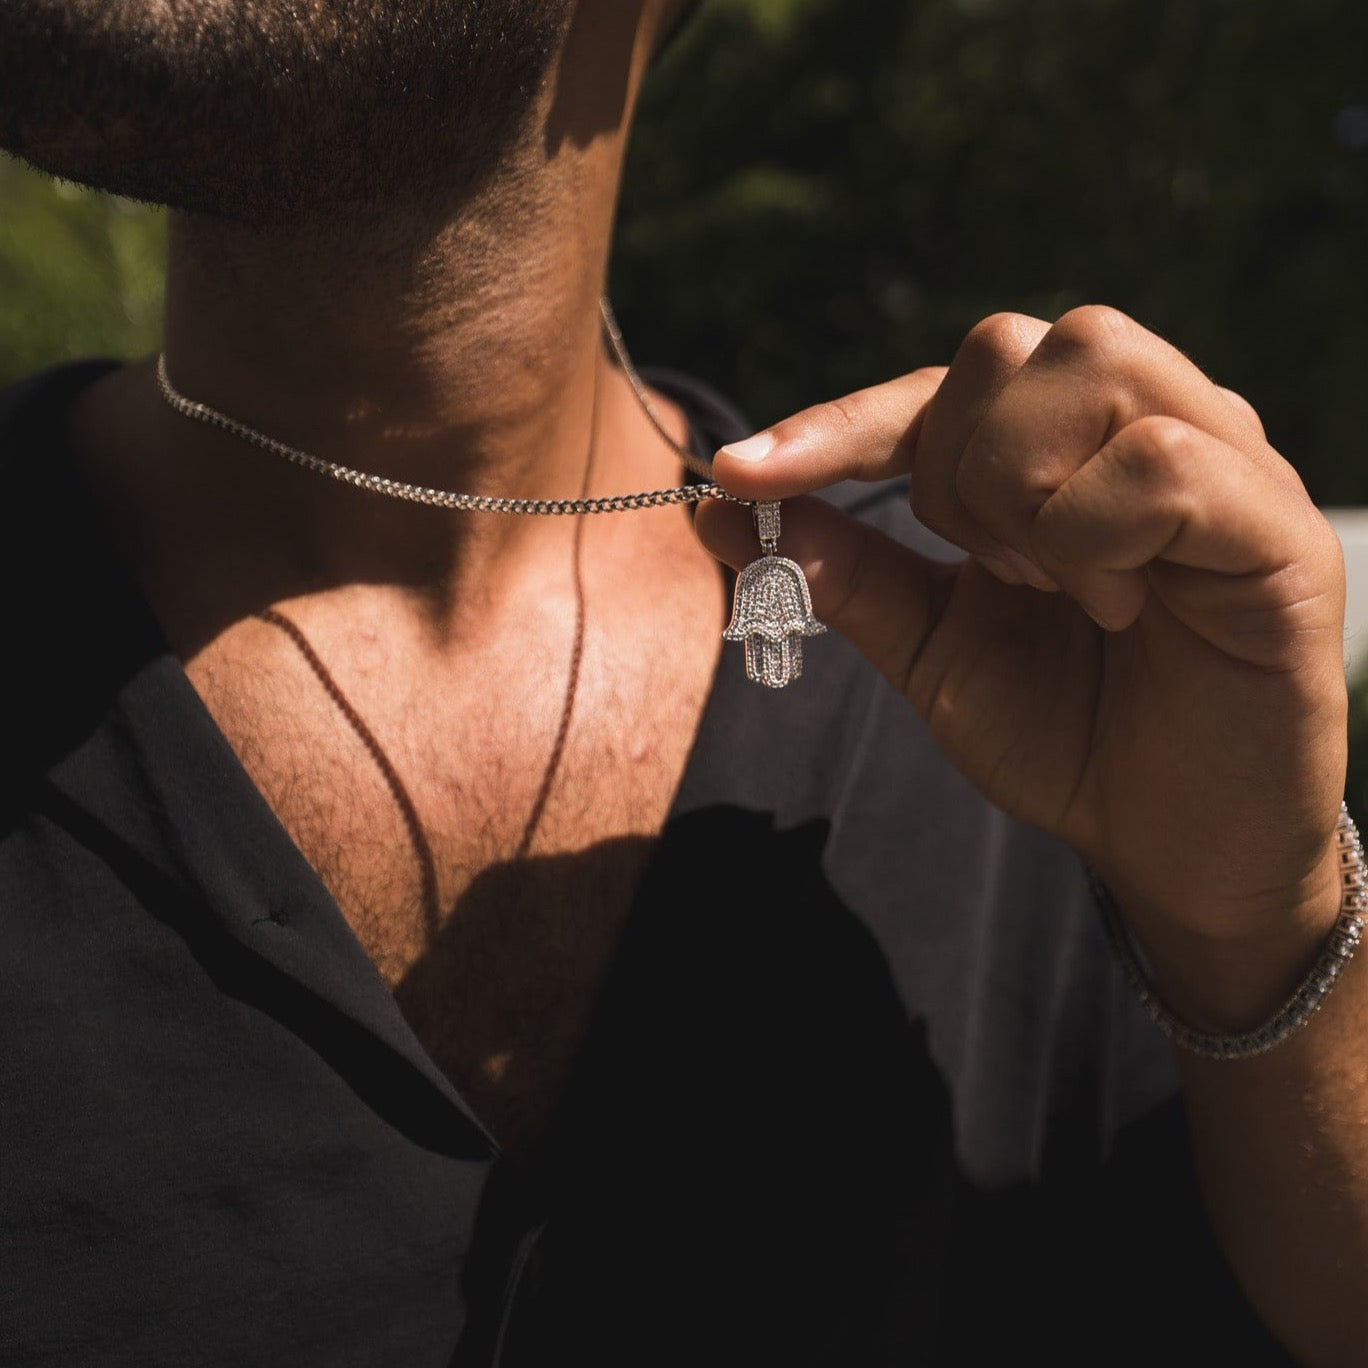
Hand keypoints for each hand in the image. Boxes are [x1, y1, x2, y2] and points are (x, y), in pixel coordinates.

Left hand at [695, 306, 1348, 1013]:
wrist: (1170, 842)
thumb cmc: (1064, 735)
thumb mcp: (930, 648)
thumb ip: (843, 571)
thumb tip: (717, 506)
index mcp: (1060, 453)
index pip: (935, 391)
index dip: (835, 425)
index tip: (735, 474)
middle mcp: (1141, 426)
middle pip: (1007, 343)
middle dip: (955, 469)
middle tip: (993, 572)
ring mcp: (1220, 459)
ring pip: (1087, 366)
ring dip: (1024, 492)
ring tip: (1059, 588)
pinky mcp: (1276, 520)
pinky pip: (1158, 461)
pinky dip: (1098, 537)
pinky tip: (1120, 608)